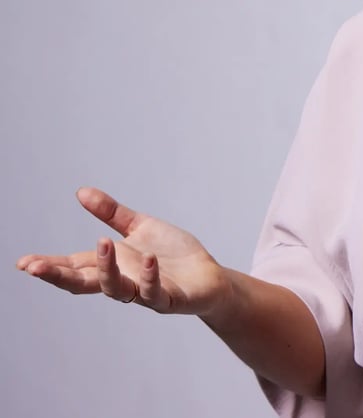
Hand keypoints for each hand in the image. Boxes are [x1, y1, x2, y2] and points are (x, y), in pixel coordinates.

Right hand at [15, 186, 232, 315]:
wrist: (209, 276)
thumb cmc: (173, 255)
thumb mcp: (141, 227)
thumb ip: (112, 214)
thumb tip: (81, 192)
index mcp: (112, 264)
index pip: (74, 266)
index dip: (49, 266)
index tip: (23, 263)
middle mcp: (123, 281)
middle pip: (84, 283)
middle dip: (58, 276)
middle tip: (35, 268)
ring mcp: (144, 293)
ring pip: (117, 290)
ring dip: (107, 269)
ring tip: (103, 244)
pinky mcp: (169, 299)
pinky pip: (154, 293)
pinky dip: (149, 278)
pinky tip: (148, 260)